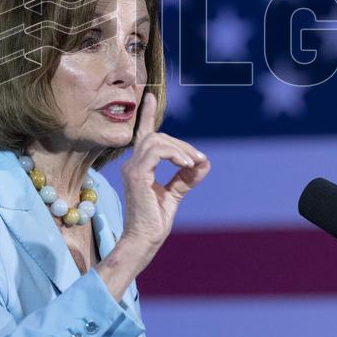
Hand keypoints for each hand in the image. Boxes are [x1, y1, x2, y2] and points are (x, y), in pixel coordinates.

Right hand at [119, 91, 209, 255]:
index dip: (147, 115)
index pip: (143, 135)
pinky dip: (175, 154)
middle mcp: (132, 164)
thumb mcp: (175, 193)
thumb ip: (186, 177)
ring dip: (180, 149)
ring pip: (157, 141)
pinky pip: (157, 151)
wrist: (144, 240)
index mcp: (139, 166)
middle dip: (181, 144)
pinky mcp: (136, 175)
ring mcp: (132, 168)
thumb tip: (204, 162)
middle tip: (199, 159)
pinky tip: (188, 165)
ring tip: (193, 163)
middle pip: (157, 137)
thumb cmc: (155, 221)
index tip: (150, 96)